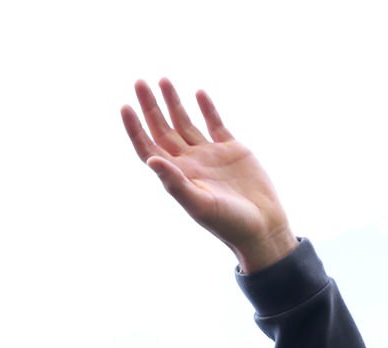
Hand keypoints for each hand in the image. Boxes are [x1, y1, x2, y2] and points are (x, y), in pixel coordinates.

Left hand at [121, 79, 295, 273]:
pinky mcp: (232, 150)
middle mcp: (189, 163)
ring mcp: (210, 155)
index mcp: (177, 176)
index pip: (148, 147)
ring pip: (185, 122)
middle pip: (163, 129)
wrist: (262, 227)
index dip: (135, 128)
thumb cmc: (229, 223)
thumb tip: (150, 161)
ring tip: (162, 80)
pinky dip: (207, 108)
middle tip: (139, 82)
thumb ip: (174, 183)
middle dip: (150, 106)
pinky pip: (215, 123)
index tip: (125, 107)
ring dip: (173, 102)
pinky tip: (198, 93)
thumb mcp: (199, 204)